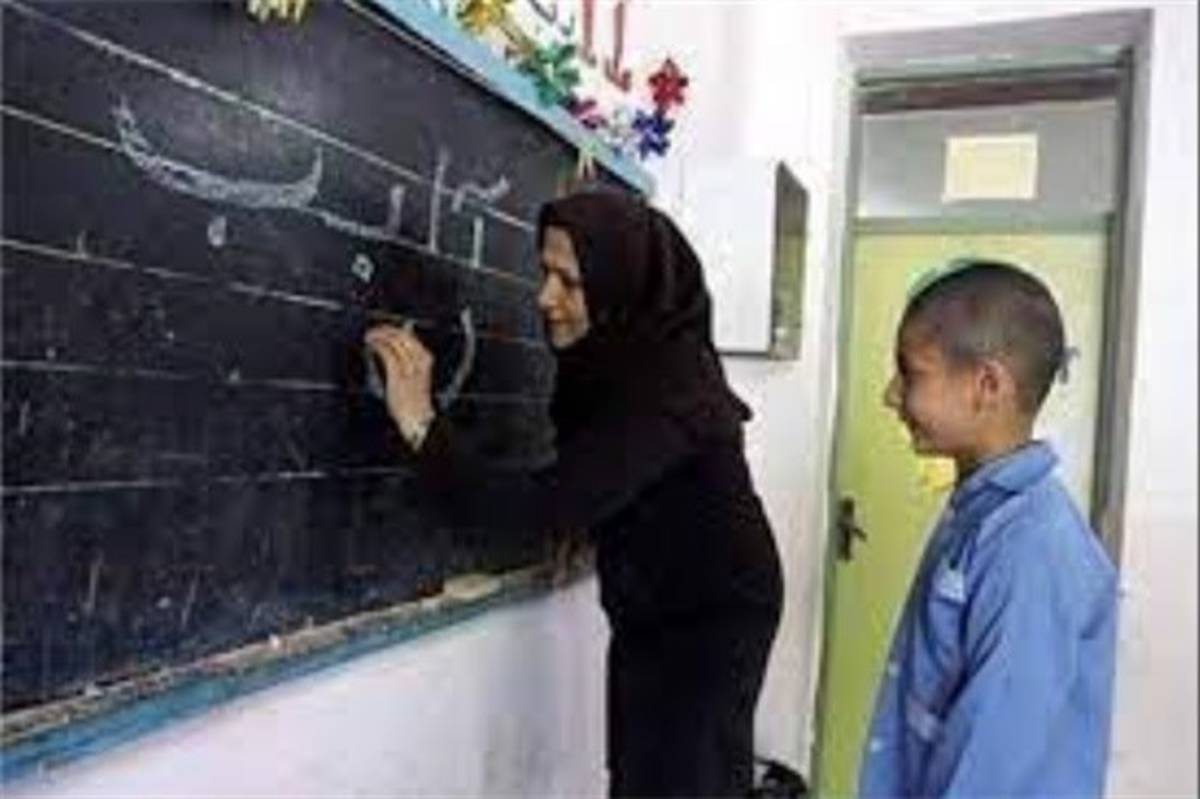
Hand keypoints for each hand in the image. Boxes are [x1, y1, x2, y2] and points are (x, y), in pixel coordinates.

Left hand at [364, 324, 435, 443]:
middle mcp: (419, 360)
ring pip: (393, 341)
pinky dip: (377, 345)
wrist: (416, 418)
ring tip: (370, 336)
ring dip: (379, 335)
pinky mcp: (397, 373)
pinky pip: (387, 352)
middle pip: (401, 336)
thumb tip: (396, 346)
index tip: (383, 329)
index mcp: (425, 359)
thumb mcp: (416, 376)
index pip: (409, 336)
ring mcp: (409, 366)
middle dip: (385, 330)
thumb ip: (409, 360)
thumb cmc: (414, 400)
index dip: (393, 330)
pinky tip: (371, 345)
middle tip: (374, 331)